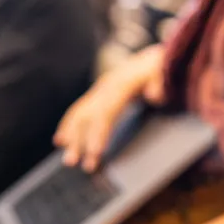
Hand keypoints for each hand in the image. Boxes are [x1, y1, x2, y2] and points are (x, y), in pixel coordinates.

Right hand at [53, 45, 164, 170]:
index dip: (99, 131)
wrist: (150, 60)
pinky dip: (68, 126)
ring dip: (71, 138)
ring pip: (80, 115)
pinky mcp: (97, 97)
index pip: (106, 111)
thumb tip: (156, 93)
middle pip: (88, 116)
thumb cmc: (157, 71)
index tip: (95, 152)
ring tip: (68, 161)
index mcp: (121, 84)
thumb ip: (161, 83)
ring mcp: (99, 92)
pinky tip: (61, 140)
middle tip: (72, 163)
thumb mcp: (163, 73)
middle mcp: (105, 88)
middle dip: (78, 140)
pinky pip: (79, 112)